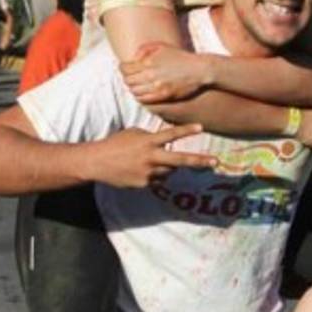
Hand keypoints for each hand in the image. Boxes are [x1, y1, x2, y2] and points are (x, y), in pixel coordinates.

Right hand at [89, 124, 216, 187]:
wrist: (96, 163)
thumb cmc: (115, 144)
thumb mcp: (134, 134)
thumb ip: (152, 138)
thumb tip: (166, 144)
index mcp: (148, 141)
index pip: (170, 135)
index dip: (186, 131)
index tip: (201, 127)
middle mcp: (150, 158)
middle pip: (179, 160)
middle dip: (198, 161)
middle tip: (215, 162)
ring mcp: (148, 173)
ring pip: (169, 171)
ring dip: (167, 166)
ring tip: (147, 160)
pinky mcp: (143, 184)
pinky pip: (157, 180)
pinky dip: (153, 175)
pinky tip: (138, 170)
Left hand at [121, 44, 211, 102]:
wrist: (200, 69)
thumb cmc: (181, 57)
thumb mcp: (162, 46)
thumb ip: (144, 49)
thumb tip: (134, 58)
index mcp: (148, 61)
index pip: (125, 69)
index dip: (122, 69)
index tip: (124, 69)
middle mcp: (151, 75)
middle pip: (128, 81)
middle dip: (127, 79)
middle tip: (131, 78)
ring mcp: (157, 87)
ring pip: (134, 92)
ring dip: (134, 89)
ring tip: (138, 86)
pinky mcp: (164, 96)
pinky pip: (144, 100)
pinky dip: (140, 97)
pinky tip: (144, 93)